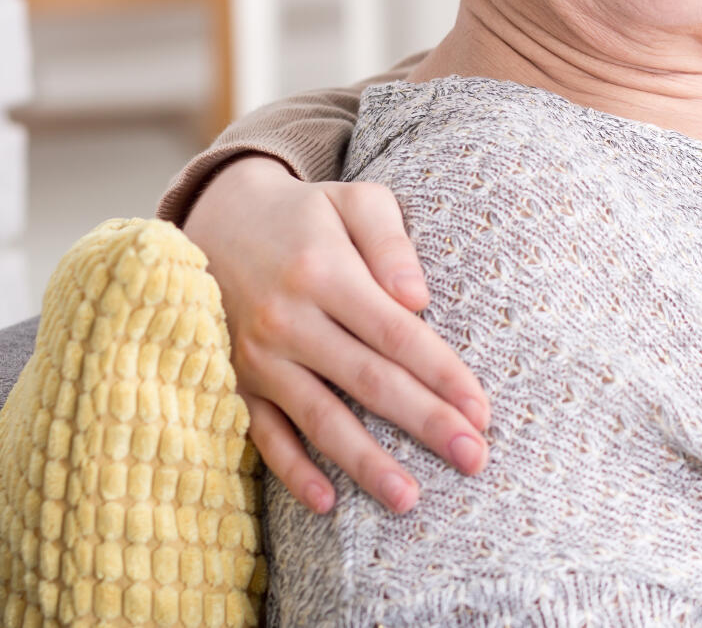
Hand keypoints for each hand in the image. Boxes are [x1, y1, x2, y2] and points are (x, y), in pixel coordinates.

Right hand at [181, 154, 491, 512]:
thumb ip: (390, 241)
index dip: (442, 374)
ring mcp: (259, 356)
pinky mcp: (236, 380)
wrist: (219, 216)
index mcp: (325, 272)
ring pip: (320, 418)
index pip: (396, 333)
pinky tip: (327, 502)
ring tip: (409, 499)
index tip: (481, 410)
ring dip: (365, 463)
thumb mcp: (353, 200)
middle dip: (426, 423)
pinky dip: (292, 470)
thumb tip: (418, 298)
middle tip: (474, 459)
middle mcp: (289, 319)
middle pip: (369, 381)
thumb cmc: (306, 214)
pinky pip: (263, 434)